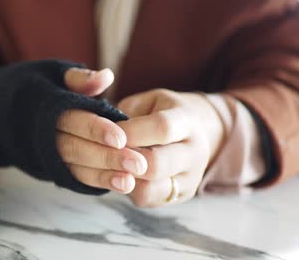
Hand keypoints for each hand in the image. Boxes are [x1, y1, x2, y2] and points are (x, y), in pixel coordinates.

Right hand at [56, 68, 147, 193]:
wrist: (23, 113)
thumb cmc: (53, 91)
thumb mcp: (61, 78)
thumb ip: (82, 79)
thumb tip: (105, 76)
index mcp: (49, 109)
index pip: (72, 120)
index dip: (96, 129)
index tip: (121, 138)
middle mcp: (48, 135)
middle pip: (76, 148)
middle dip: (107, 157)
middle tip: (138, 163)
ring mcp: (52, 155)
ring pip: (78, 167)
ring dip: (105, 175)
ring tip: (131, 180)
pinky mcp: (60, 169)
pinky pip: (79, 178)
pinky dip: (101, 182)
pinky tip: (124, 185)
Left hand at [117, 89, 224, 206]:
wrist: (193, 132)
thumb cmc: (160, 112)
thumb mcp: (147, 101)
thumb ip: (129, 112)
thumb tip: (108, 133)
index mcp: (187, 120)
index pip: (162, 128)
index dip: (132, 132)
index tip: (111, 133)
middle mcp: (195, 152)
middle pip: (157, 164)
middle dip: (125, 160)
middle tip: (106, 154)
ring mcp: (191, 177)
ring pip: (150, 188)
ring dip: (124, 178)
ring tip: (114, 165)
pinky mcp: (181, 195)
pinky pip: (147, 199)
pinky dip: (129, 190)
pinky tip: (123, 175)